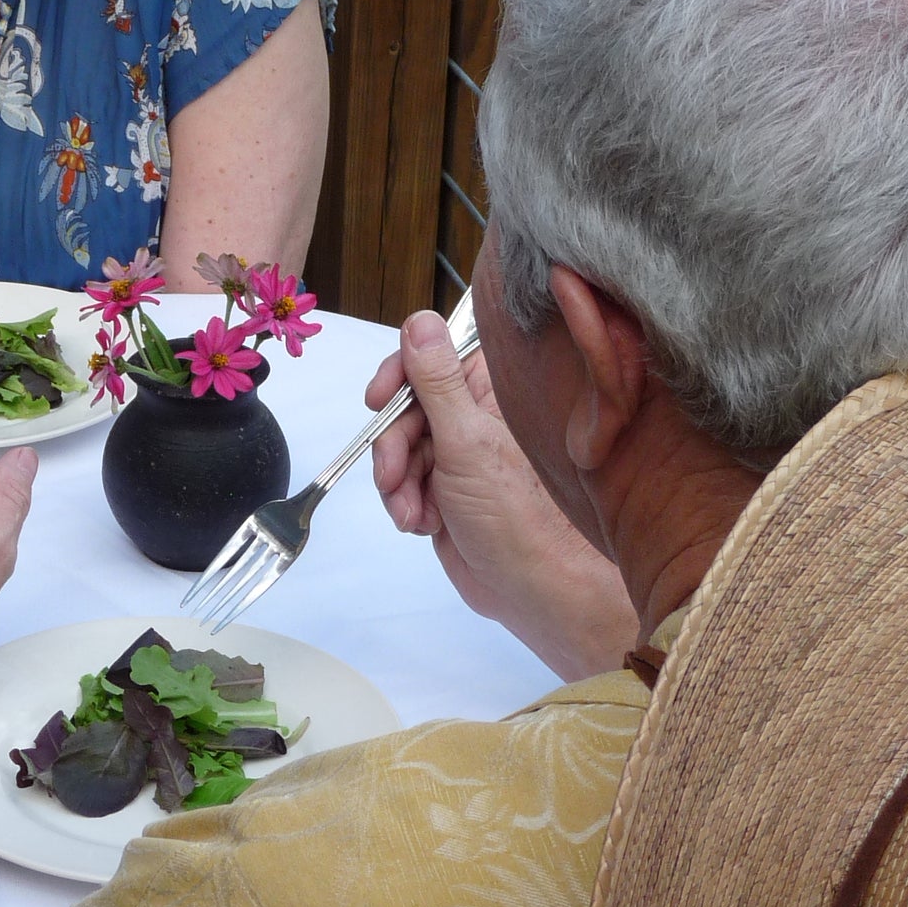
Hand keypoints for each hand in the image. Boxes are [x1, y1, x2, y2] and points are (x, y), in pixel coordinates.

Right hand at [367, 311, 638, 679]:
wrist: (528, 587)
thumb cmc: (513, 514)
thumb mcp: (466, 440)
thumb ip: (436, 381)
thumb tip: (418, 319)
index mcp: (488, 393)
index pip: (430, 358)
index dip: (399, 376)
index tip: (378, 400)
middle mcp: (473, 418)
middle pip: (405, 407)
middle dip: (393, 445)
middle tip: (393, 476)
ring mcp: (456, 456)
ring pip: (398, 448)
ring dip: (396, 482)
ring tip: (413, 513)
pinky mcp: (443, 491)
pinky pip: (402, 483)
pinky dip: (404, 503)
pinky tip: (422, 524)